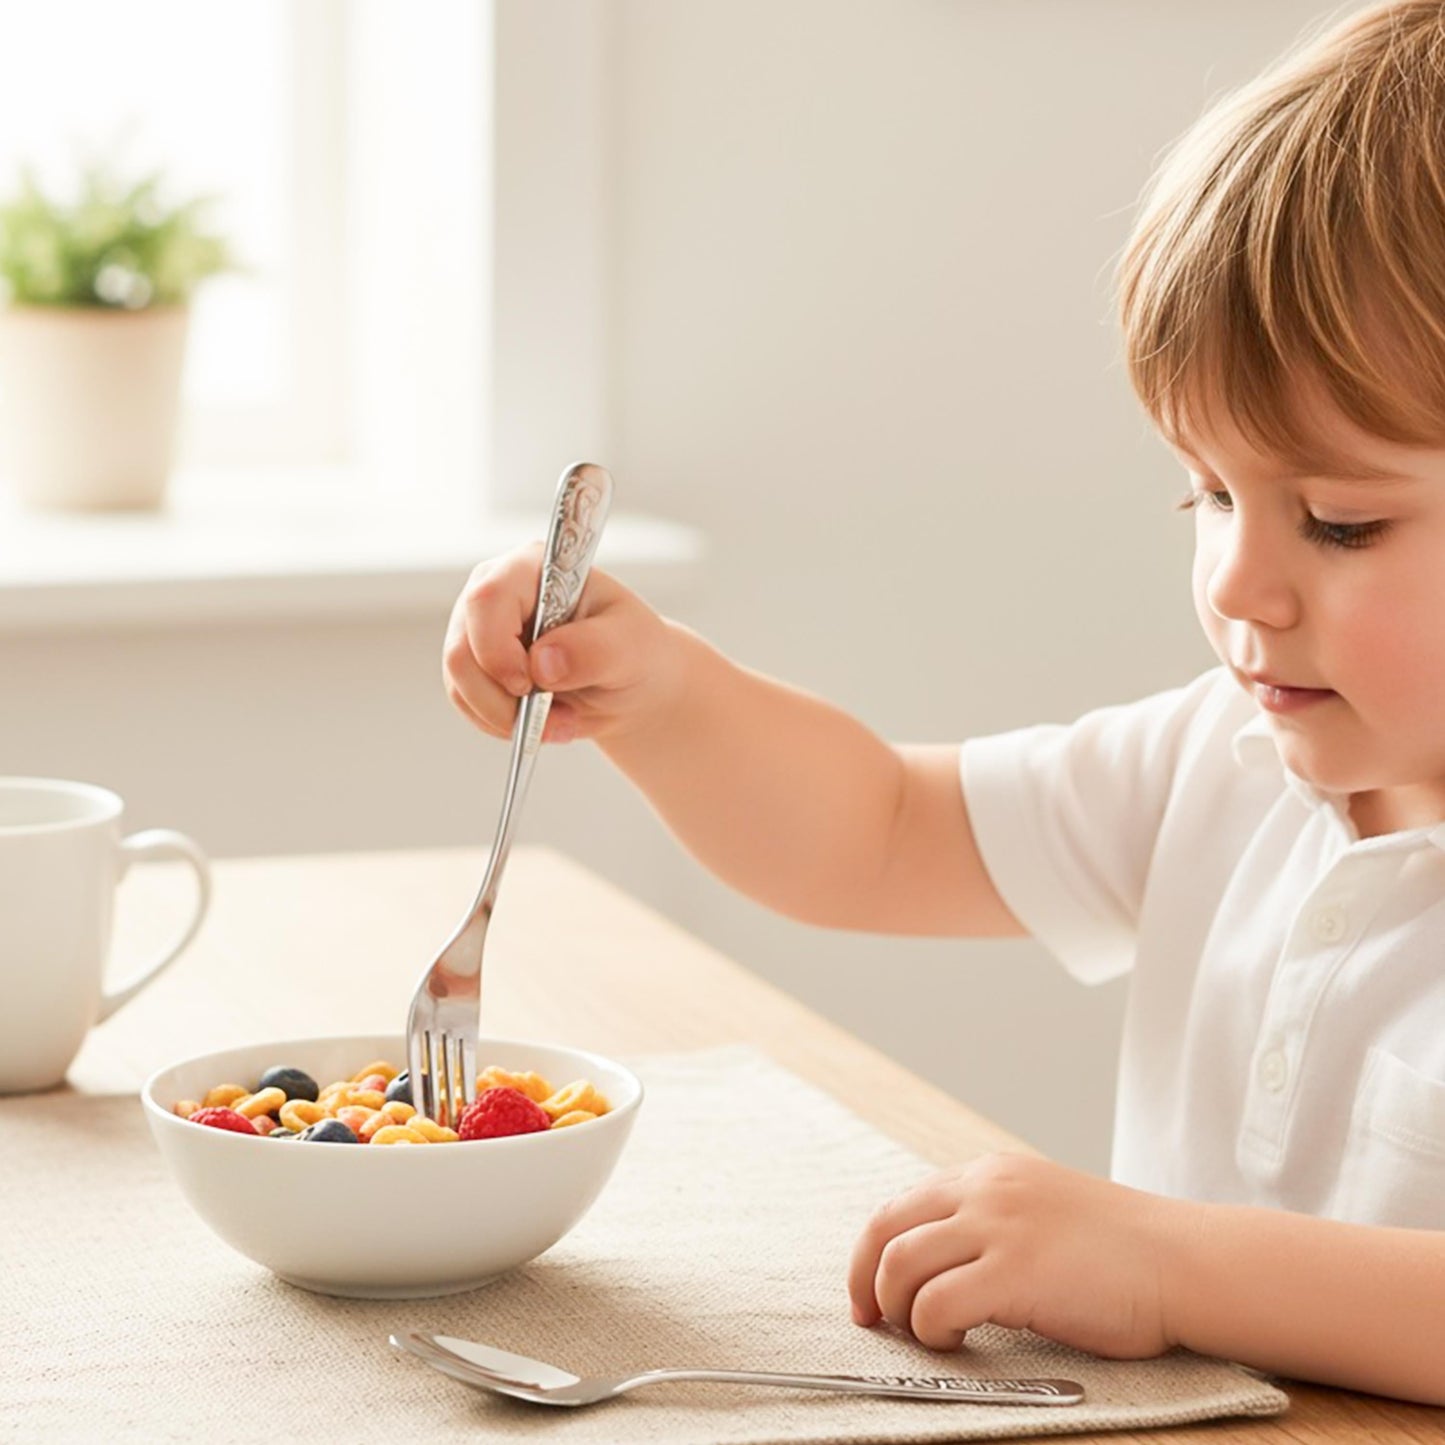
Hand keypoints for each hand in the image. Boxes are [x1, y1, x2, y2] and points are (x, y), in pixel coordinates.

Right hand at [443, 546, 685, 744]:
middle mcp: (494, 591)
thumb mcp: (632, 645)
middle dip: (505, 699)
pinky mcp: (474, 665)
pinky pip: (466, 703)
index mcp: (532, 569)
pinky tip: (542, 723)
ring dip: (508, 718)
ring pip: (460, 683)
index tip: (530, 683)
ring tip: (560, 722)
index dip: (498, 648)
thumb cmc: (633, 650)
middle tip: (556, 717)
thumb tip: (542, 661)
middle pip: (463, 649)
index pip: (488, 599)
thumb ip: (593, 648)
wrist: (628, 683)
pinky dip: (502, 724)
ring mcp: (477, 629)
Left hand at [847, 1153, 1183, 1357]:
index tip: (870, 1289)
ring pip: (899, 1266)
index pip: (903, 1205)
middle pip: (885, 1229)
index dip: (874, 1251)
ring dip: (897, 1310)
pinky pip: (935, 1304)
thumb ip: (996, 1220)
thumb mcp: (1045, 1209)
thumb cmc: (1125, 1253)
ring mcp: (997, 1227)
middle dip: (865, 1280)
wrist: (1185, 1263)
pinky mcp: (1012, 1272)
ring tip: (922, 1335)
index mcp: (991, 1174)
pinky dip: (931, 1330)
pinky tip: (957, 1341)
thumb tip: (945, 1262)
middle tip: (871, 1320)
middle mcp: (985, 1190)